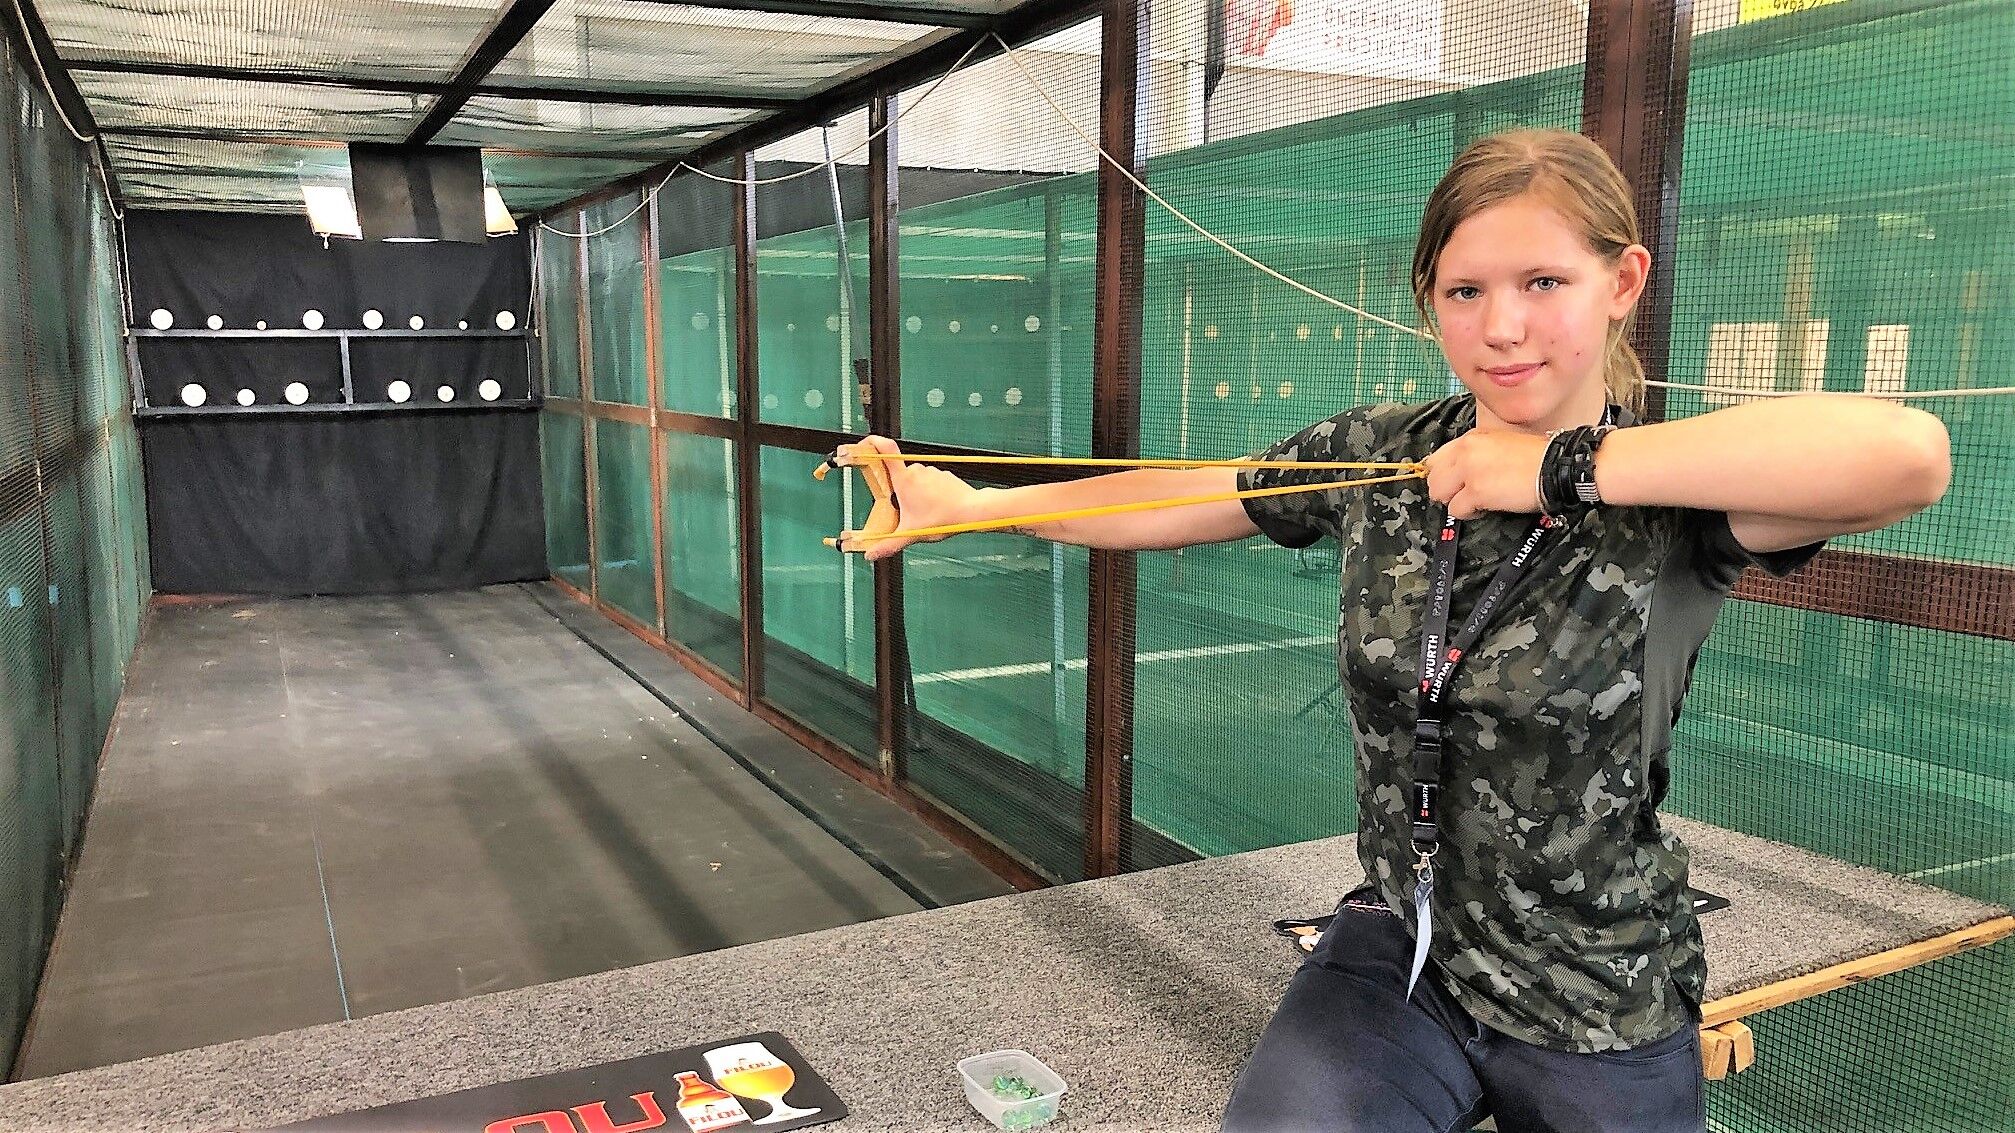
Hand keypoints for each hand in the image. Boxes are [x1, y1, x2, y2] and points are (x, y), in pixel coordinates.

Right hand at [836, 435, 981, 560]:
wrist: (972, 511)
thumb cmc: (944, 518)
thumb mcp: (911, 534)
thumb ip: (888, 545)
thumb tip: (871, 554)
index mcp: (904, 480)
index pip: (884, 450)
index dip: (872, 442)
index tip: (863, 444)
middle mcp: (917, 470)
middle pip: (898, 475)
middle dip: (898, 492)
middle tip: (905, 510)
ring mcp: (931, 471)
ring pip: (915, 480)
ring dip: (914, 493)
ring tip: (924, 512)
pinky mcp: (943, 475)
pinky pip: (930, 482)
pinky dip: (929, 493)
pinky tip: (936, 507)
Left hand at [1420, 429, 1548, 519]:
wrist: (1555, 466)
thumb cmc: (1535, 458)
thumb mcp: (1500, 443)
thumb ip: (1476, 453)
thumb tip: (1459, 471)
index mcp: (1471, 439)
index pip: (1435, 459)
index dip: (1444, 475)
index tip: (1454, 483)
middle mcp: (1466, 451)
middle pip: (1433, 478)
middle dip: (1447, 490)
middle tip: (1466, 494)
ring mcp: (1469, 471)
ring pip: (1439, 494)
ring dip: (1456, 502)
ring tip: (1477, 501)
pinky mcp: (1477, 491)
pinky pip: (1456, 510)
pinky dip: (1469, 513)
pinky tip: (1486, 507)